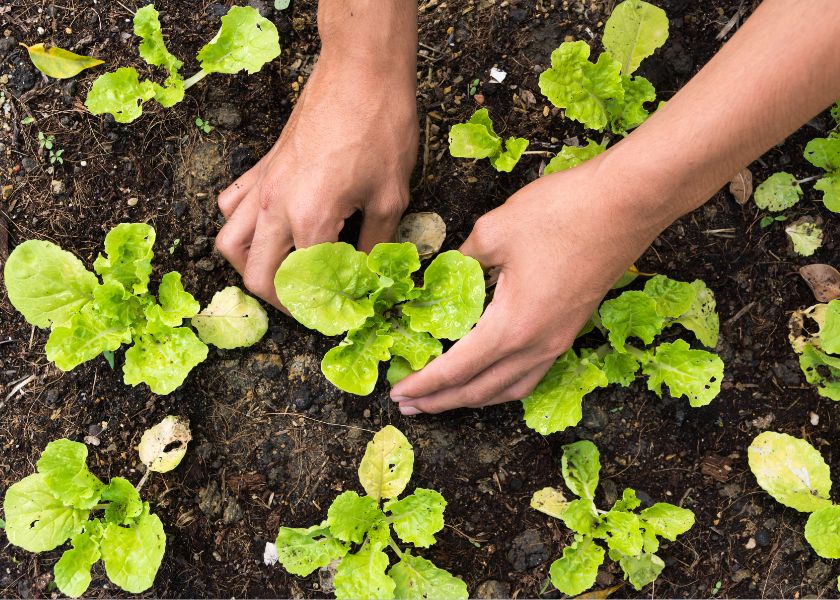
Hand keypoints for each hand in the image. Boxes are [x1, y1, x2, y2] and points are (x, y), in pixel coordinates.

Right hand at [215, 57, 418, 307]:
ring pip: (230, 244)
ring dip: (251, 268)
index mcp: (310, 219)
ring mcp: (263, 186)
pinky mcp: (262, 167)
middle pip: (257, 276)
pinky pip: (232, 206)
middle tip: (310, 305)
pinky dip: (241, 227)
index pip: (304, 284)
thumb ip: (375, 245)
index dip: (323, 308)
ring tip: (281, 274)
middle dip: (281, 301)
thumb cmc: (381, 128)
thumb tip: (369, 276)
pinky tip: (268, 230)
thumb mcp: (391, 197)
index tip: (340, 315)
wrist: (360, 72)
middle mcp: (276, 207)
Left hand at [390, 157, 668, 413]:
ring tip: (444, 399)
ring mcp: (559, 341)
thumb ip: (461, 260)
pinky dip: (502, 385)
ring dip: (473, 398)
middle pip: (481, 390)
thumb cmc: (562, 212)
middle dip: (441, 401)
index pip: (456, 369)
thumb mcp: (494, 231)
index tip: (398, 393)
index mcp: (512, 327)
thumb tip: (445, 273)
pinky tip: (490, 375)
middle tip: (408, 404)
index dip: (424, 384)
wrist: (628, 203)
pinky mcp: (571, 329)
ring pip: (509, 389)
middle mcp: (537, 345)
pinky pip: (530, 374)